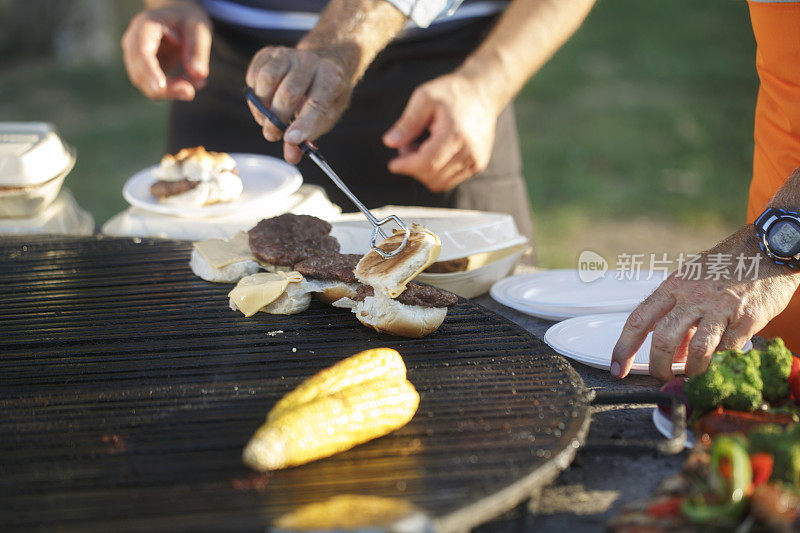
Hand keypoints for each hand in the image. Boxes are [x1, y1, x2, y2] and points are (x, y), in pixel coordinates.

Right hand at [121, 2, 211, 100]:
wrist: (178, 17)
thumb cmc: (188, 20)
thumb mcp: (198, 28)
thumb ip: (198, 51)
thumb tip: (198, 75)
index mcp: (145, 26)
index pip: (142, 52)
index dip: (150, 71)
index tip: (160, 87)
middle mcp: (133, 43)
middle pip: (141, 75)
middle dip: (167, 88)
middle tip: (191, 91)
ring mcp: (135, 59)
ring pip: (146, 86)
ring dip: (172, 90)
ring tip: (197, 81)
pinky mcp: (143, 71)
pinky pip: (155, 88)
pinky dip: (173, 90)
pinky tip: (192, 81)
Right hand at [246, 47, 351, 163]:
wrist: (324, 62)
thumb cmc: (325, 96)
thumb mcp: (325, 117)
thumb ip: (308, 137)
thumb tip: (291, 156)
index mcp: (331, 78)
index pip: (316, 103)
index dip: (303, 124)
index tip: (290, 140)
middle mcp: (310, 61)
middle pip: (288, 93)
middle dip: (276, 120)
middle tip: (272, 135)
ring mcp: (289, 54)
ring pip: (267, 79)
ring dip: (261, 106)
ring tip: (266, 119)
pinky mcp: (270, 52)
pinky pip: (254, 73)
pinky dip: (254, 92)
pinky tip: (263, 100)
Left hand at [382, 73, 497, 192]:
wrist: (481, 93)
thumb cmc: (451, 93)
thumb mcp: (424, 98)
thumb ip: (407, 122)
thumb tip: (389, 142)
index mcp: (456, 134)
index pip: (427, 163)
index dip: (406, 166)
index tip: (393, 164)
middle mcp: (469, 152)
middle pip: (432, 176)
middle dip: (413, 167)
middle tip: (408, 145)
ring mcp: (475, 161)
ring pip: (440, 183)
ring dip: (424, 172)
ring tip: (421, 148)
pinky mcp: (477, 165)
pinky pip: (449, 181)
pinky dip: (436, 173)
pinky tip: (433, 154)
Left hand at [611, 228, 799, 380]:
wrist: (766, 248)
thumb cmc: (726, 267)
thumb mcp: (693, 282)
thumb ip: (679, 314)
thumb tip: (673, 351)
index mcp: (673, 286)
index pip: (639, 320)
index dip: (624, 348)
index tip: (618, 368)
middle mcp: (693, 296)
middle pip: (664, 339)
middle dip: (659, 366)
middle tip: (662, 377)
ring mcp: (720, 307)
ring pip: (696, 350)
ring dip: (691, 370)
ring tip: (692, 375)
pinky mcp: (746, 318)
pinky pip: (728, 350)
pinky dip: (719, 363)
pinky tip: (718, 363)